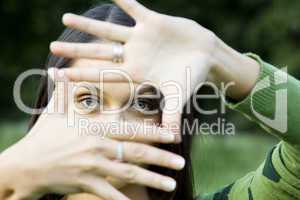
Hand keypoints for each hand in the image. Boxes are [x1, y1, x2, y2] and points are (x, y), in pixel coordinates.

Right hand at [0, 70, 184, 199]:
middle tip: (181, 163)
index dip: (154, 133)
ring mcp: (93, 167)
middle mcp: (98, 148)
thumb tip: (57, 69)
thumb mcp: (56, 110)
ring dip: (153, 180)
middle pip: (137, 154)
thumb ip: (65, 91)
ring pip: (129, 175)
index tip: (173, 136)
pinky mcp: (86, 184)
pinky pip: (110, 194)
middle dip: (162, 159)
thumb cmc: (43, 135)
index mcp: (96, 129)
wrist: (25, 165)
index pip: (132, 130)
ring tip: (172, 185)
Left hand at [50, 0, 217, 140]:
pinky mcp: (152, 22)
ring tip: (64, 18)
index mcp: (137, 73)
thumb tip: (172, 139)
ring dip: (88, 25)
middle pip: (100, 53)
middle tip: (51, 47)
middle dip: (77, 50)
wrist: (205, 55)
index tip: (58, 74)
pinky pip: (134, 7)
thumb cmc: (192, 77)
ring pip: (109, 30)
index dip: (81, 75)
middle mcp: (134, 55)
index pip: (104, 75)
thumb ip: (172, 115)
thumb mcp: (179, 96)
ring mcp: (141, 38)